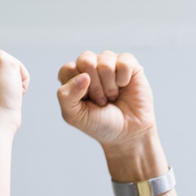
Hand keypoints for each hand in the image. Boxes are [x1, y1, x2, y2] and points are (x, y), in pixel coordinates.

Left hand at [55, 52, 158, 169]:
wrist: (128, 134)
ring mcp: (110, 63)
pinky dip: (124, 79)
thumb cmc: (100, 124)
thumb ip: (67, 95)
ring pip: (105, 61)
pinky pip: (124, 62)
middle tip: (101, 100)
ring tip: (112, 96)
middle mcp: (90, 66)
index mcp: (73, 76)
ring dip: (110, 86)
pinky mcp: (129, 64)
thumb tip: (83, 76)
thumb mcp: (74, 115)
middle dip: (94, 86)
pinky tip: (124, 87)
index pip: (68, 69)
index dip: (78, 88)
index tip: (86, 102)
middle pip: (85, 61)